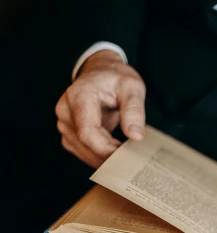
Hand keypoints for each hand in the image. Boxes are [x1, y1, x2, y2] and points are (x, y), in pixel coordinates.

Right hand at [55, 50, 145, 167]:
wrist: (101, 71)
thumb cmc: (115, 77)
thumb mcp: (132, 86)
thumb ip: (134, 110)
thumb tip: (135, 136)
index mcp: (79, 96)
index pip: (88, 133)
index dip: (107, 150)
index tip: (127, 157)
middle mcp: (66, 111)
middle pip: (85, 145)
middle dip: (109, 157)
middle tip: (133, 161)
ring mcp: (64, 123)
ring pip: (83, 152)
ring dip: (105, 158)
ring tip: (126, 156)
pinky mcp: (68, 133)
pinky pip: (83, 152)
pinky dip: (99, 156)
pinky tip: (114, 153)